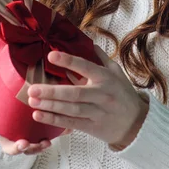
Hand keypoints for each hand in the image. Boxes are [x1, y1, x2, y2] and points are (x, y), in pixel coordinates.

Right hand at [0, 47, 72, 155]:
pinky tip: (49, 139)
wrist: (14, 96)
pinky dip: (41, 143)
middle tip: (22, 142)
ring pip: (23, 148)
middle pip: (6, 145)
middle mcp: (4, 131)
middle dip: (13, 146)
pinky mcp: (32, 134)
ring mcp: (17, 135)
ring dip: (31, 148)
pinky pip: (37, 143)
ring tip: (39, 143)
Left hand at [27, 45, 149, 147]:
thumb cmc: (124, 94)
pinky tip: (39, 115)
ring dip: (50, 105)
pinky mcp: (92, 126)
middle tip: (32, 88)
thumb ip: (101, 58)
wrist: (136, 123)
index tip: (51, 55)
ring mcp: (97, 112)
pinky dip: (54, 120)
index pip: (86, 67)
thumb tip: (88, 42)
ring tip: (32, 100)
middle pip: (74, 93)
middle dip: (52, 91)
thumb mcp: (117, 73)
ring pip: (71, 109)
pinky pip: (71, 123)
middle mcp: (101, 94)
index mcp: (106, 78)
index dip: (68, 61)